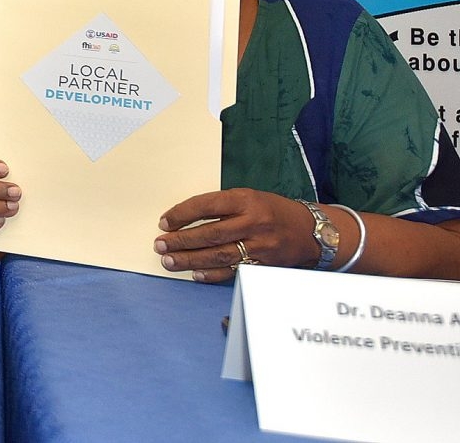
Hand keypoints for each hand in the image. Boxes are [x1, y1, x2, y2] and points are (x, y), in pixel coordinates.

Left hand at [155, 189, 321, 282]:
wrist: (311, 231)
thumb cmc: (273, 211)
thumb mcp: (249, 198)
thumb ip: (221, 207)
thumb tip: (184, 219)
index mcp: (246, 200)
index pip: (207, 205)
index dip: (182, 214)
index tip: (164, 222)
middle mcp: (253, 222)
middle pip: (211, 233)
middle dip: (181, 241)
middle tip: (160, 246)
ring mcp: (260, 245)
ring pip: (219, 254)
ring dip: (191, 259)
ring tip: (169, 261)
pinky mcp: (265, 263)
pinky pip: (234, 270)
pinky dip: (212, 274)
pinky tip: (195, 274)